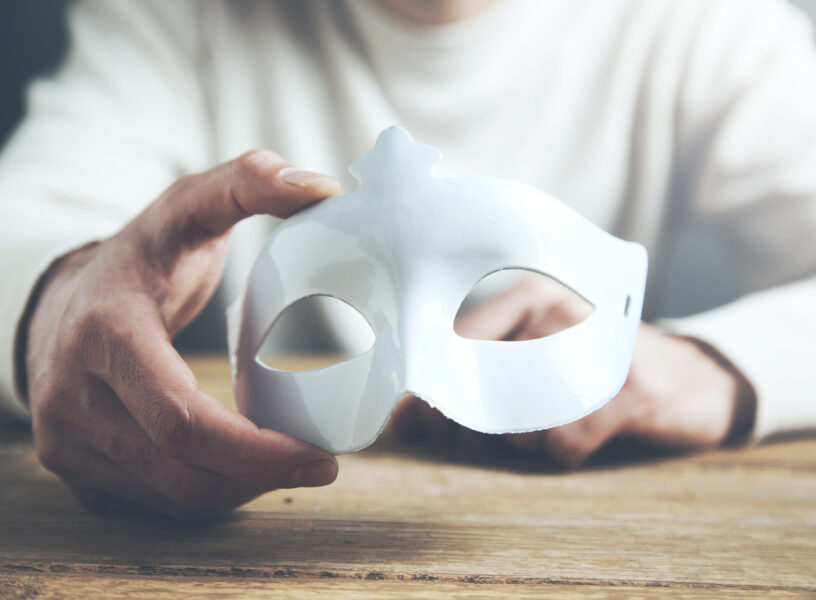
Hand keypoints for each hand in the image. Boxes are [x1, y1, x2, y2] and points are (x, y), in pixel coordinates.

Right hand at [24, 151, 341, 517]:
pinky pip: (146, 500)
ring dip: (236, 491)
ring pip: (166, 496)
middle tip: (320, 466)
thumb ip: (247, 184)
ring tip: (286, 466)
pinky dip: (203, 493)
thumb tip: (321, 185)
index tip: (320, 456)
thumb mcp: (187, 209)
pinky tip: (239, 472)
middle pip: (180, 470)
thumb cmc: (144, 256)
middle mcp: (71, 395)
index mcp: (105, 334)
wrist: (67, 296)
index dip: (257, 452)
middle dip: (258, 479)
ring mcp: (64, 436)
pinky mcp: (71, 461)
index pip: (183, 420)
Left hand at [391, 275, 755, 467]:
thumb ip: (464, 385)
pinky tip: (575, 441)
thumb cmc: (589, 366)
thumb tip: (401, 423)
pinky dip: (561, 452)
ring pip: (520, 413)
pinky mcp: (632, 390)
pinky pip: (564, 441)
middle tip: (478, 433)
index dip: (436, 383)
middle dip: (471, 419)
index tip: (433, 417)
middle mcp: (561, 305)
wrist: (689, 377)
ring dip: (521, 438)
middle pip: (483, 376)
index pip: (458, 333)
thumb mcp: (529, 363)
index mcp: (529, 288)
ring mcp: (598, 346)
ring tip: (543, 425)